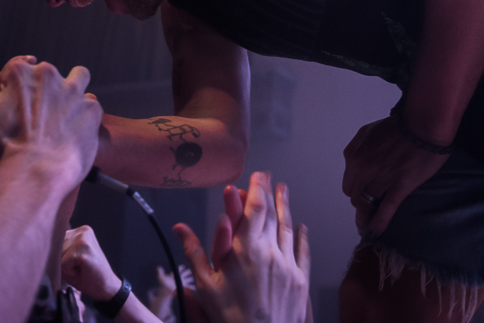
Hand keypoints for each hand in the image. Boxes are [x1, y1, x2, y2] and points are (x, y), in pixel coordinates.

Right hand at [0, 58, 102, 187]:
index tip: (16, 107)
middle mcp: (48, 75)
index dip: (14, 88)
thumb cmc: (3, 147)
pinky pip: (90, 104)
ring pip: (77, 78)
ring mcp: (73, 90)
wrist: (36, 173)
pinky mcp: (91, 109)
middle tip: (38, 117)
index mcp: (20, 73)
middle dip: (43, 90)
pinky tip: (74, 130)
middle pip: (47, 75)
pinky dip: (84, 114)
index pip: (18, 69)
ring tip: (63, 114)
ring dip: (71, 92)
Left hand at [61, 225, 121, 300]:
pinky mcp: (84, 248)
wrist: (106, 287)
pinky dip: (69, 271)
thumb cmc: (86, 275)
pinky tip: (81, 271)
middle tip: (77, 267)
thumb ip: (58, 250)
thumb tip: (44, 247)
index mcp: (79, 231)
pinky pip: (63, 263)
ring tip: (79, 268)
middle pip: (55, 246)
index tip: (74, 263)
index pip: (54, 240)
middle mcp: (82, 230)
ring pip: (58, 254)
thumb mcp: (70, 258)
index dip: (60, 256)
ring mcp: (84, 237)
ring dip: (64, 266)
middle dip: (61, 260)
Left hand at [155, 264, 194, 293]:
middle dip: (187, 272)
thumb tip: (158, 267)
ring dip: (190, 279)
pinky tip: (195, 287)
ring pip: (187, 280)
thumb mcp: (161, 278)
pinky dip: (192, 287)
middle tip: (191, 270)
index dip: (180, 267)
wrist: (166, 293)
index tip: (183, 266)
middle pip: (184, 274)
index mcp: (174, 275)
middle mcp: (178, 278)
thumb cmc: (164, 285)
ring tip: (194, 278)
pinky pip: (189, 287)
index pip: (178, 270)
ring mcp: (181, 283)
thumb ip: (160, 272)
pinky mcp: (183, 288)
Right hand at [174, 172, 309, 322]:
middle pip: (272, 214)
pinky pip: (303, 251)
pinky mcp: (301, 280)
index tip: (258, 175)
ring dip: (286, 207)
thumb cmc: (231, 317)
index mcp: (245, 249)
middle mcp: (269, 251)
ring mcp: (288, 265)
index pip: (254, 209)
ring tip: (285, 191)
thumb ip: (195, 253)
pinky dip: (303, 236)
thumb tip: (180, 228)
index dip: (257, 188)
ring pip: (289, 228)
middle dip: (271, 193)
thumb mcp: (206, 286)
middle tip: (270, 178)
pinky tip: (302, 227)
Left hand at [342, 116, 449, 236]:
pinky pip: (385, 209)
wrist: (424, 125)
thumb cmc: (398, 127)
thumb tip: (353, 164)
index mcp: (353, 155)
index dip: (356, 187)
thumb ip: (356, 148)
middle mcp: (362, 168)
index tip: (364, 191)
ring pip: (368, 203)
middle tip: (371, 202)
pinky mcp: (399, 187)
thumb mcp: (368, 132)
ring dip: (368, 212)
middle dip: (361, 199)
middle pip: (355, 194)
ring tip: (371, 219)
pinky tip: (374, 233)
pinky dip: (378, 223)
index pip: (349, 181)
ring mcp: (380, 179)